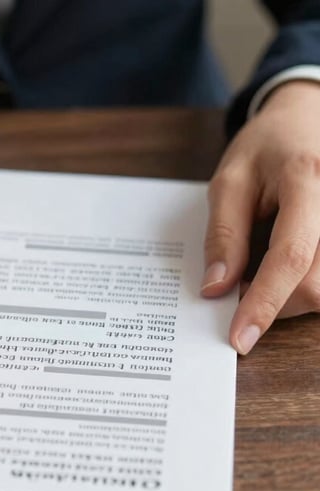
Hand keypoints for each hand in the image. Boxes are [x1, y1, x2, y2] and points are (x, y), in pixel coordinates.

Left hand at [203, 80, 319, 353]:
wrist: (309, 117)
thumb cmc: (265, 148)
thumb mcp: (229, 181)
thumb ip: (224, 234)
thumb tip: (217, 289)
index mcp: (305, 179)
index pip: (290, 256)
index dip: (264, 303)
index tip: (240, 338)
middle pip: (319, 284)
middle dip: (275, 302)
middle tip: (241, 286)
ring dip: (294, 297)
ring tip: (266, 272)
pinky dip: (310, 284)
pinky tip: (290, 270)